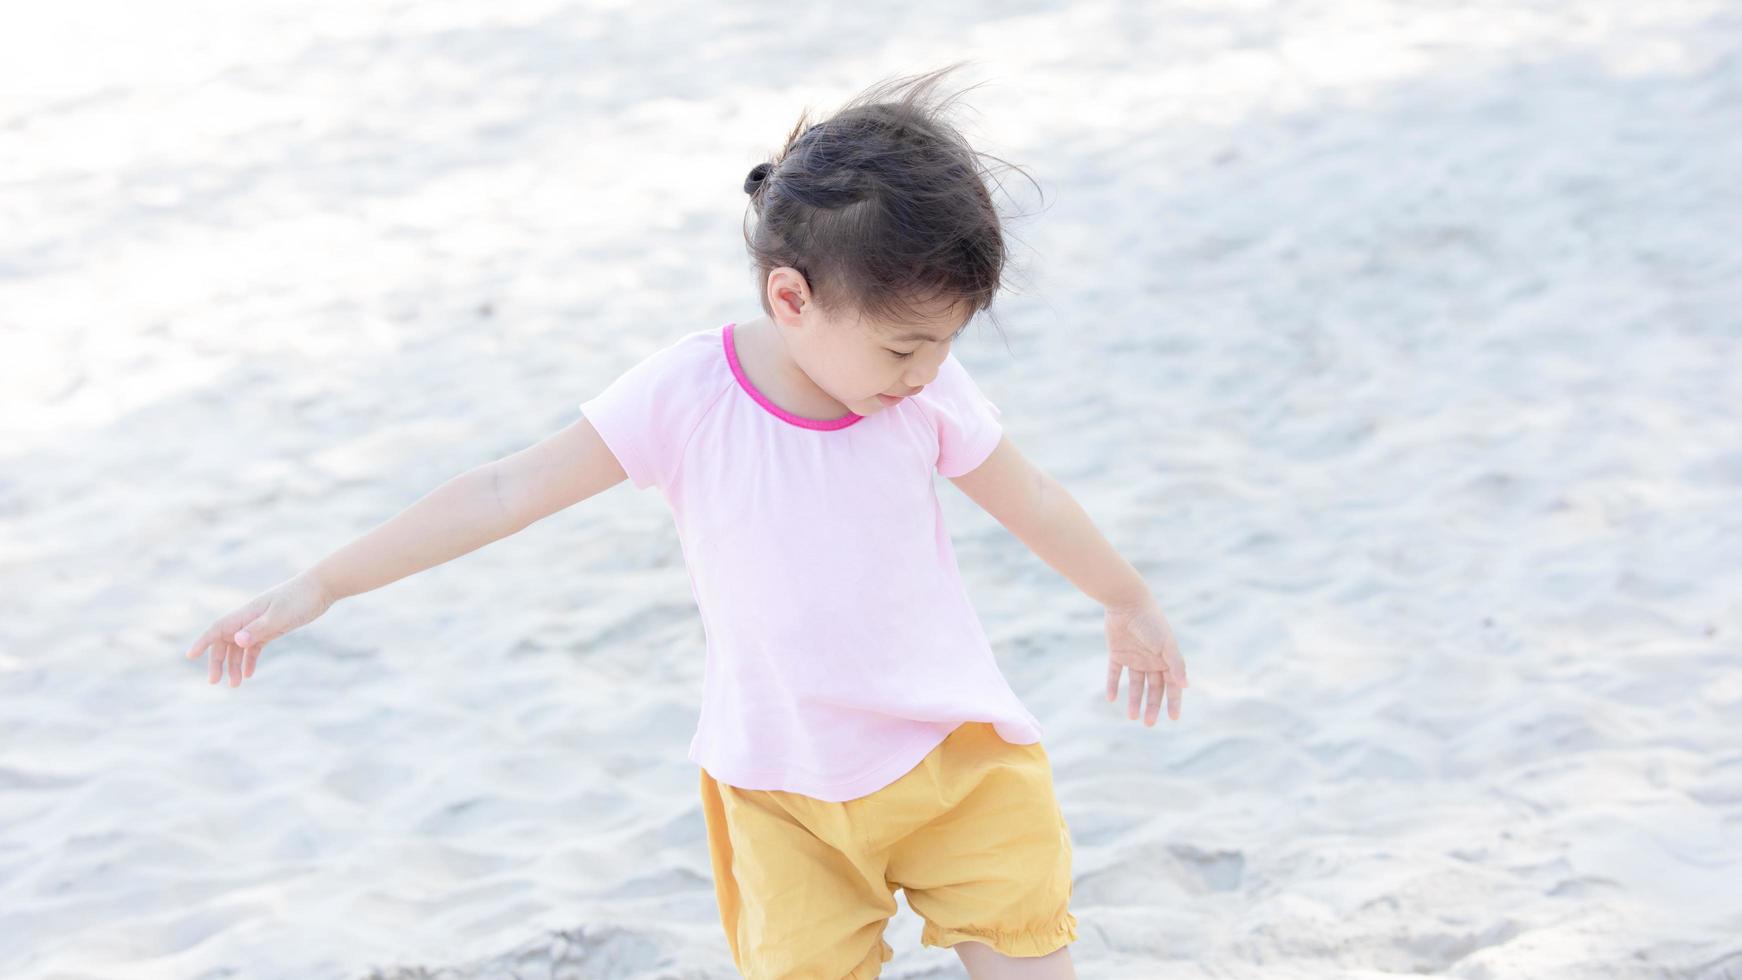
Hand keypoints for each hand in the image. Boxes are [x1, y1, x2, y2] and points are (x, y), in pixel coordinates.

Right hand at [184, 574, 333, 686]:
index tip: (190, 656)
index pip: (218, 628)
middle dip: (217, 661)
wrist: (321, 587)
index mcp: (247, 612)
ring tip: (235, 685)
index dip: (203, 642)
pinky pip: (254, 646)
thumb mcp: (280, 616)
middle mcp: (249, 618)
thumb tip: (236, 641)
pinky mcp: (272, 627)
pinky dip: (250, 659)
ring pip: (239, 646)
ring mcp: (260, 623)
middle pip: (225, 641)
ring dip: (235, 665)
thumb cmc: (300, 599)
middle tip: (214, 681)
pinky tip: (249, 674)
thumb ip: (259, 629)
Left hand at [1103, 593, 1187, 724]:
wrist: (1127, 602)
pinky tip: (1111, 699)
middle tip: (1149, 724)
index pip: (1172, 685)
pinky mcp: (1117, 653)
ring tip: (1132, 717)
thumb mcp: (1166, 645)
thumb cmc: (1151, 622)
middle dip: (1153, 706)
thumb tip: (1186, 686)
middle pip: (1154, 689)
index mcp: (1166, 659)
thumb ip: (1176, 664)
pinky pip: (1114, 673)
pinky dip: (1112, 685)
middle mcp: (1151, 660)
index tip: (1174, 718)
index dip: (1174, 702)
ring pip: (1135, 684)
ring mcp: (1134, 657)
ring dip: (1134, 700)